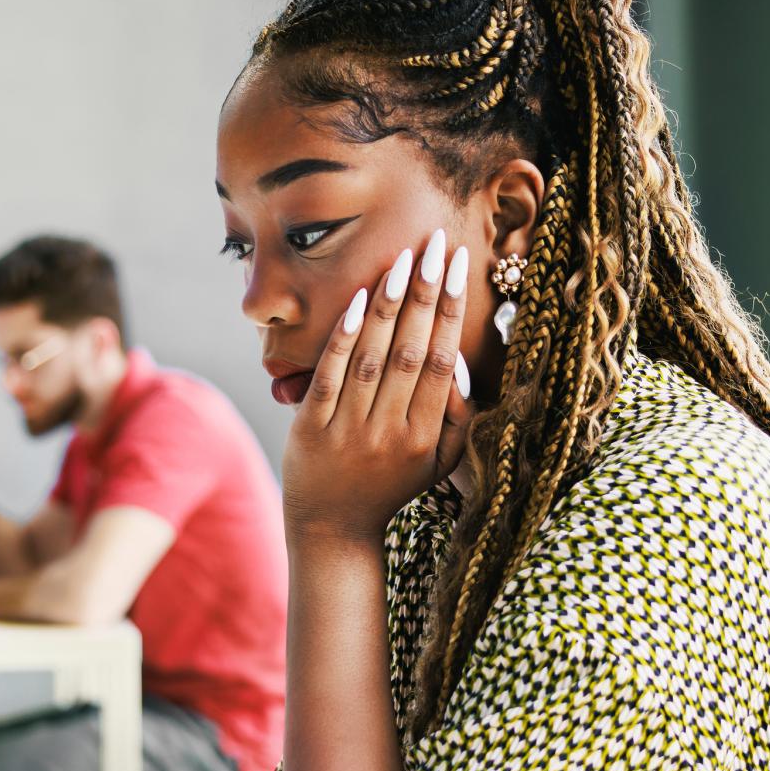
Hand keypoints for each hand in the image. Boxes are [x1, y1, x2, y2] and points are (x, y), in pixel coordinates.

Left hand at [281, 227, 471, 545]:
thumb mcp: (437, 464)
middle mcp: (390, 432)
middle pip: (410, 350)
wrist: (333, 526)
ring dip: (387, 306)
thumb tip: (455, 360)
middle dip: (425, 293)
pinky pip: (329, 375)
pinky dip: (342, 337)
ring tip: (401, 260)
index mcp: (424, 437)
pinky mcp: (312, 429)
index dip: (450, 310)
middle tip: (434, 243)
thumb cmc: (390, 486)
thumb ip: (456, 418)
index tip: (458, 266)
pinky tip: (355, 300)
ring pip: (372, 357)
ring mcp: (349, 430)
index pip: (440, 360)